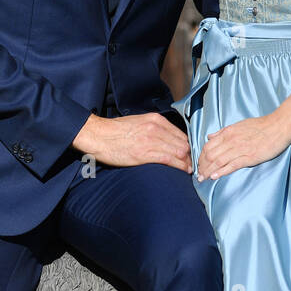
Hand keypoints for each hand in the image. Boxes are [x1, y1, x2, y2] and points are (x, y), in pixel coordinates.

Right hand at [73, 112, 192, 172]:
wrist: (99, 135)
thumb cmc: (115, 131)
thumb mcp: (138, 122)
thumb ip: (153, 128)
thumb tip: (165, 139)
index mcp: (155, 120)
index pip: (180, 134)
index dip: (187, 146)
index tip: (189, 154)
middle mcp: (156, 128)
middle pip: (183, 143)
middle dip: (190, 155)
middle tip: (192, 164)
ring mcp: (151, 140)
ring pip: (179, 151)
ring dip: (187, 162)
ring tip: (189, 169)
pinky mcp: (145, 153)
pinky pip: (170, 159)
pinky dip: (180, 166)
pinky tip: (184, 170)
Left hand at [196, 114, 290, 180]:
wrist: (279, 126)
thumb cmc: (261, 125)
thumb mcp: (239, 125)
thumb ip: (223, 132)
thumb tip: (210, 137)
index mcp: (228, 133)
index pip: (208, 146)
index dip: (201, 157)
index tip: (199, 165)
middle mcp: (231, 140)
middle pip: (210, 155)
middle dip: (202, 166)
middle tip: (199, 175)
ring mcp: (240, 149)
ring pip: (218, 161)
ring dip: (208, 171)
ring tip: (203, 179)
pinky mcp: (249, 157)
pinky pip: (232, 165)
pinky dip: (221, 171)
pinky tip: (215, 177)